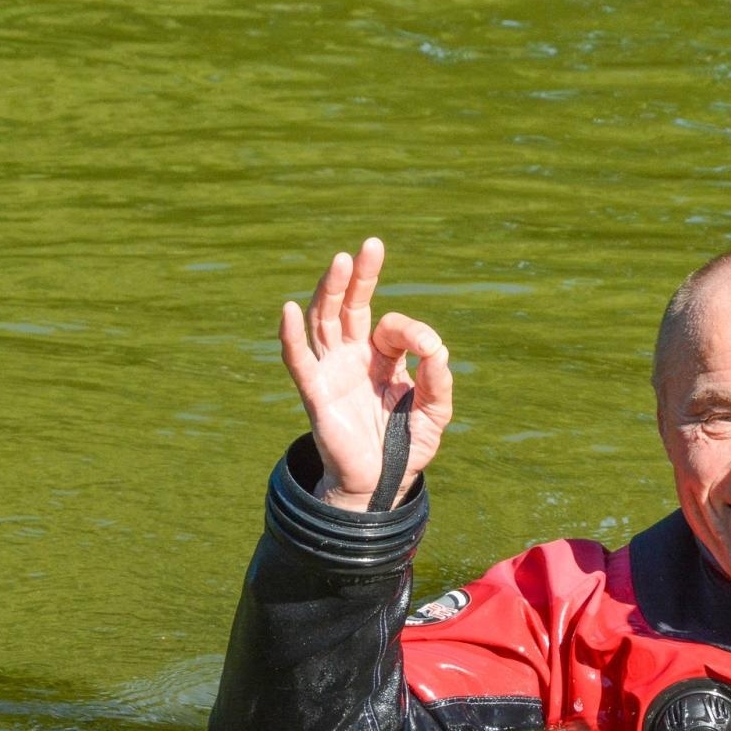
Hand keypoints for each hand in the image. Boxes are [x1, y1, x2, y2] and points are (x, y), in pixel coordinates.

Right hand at [280, 238, 452, 510]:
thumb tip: (438, 352)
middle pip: (351, 307)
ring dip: (330, 291)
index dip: (414, 331)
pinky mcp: (315, 393)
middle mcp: (354, 358)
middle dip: (360, 276)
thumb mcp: (435, 415)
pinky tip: (290, 309)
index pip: (394, 329)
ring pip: (324, 321)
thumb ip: (440, 384)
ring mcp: (332, 372)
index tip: (430, 348)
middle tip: (371, 245)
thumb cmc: (404, 449)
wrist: (378, 486)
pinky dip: (291, 336)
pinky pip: (299, 360)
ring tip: (341, 261)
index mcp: (384, 360)